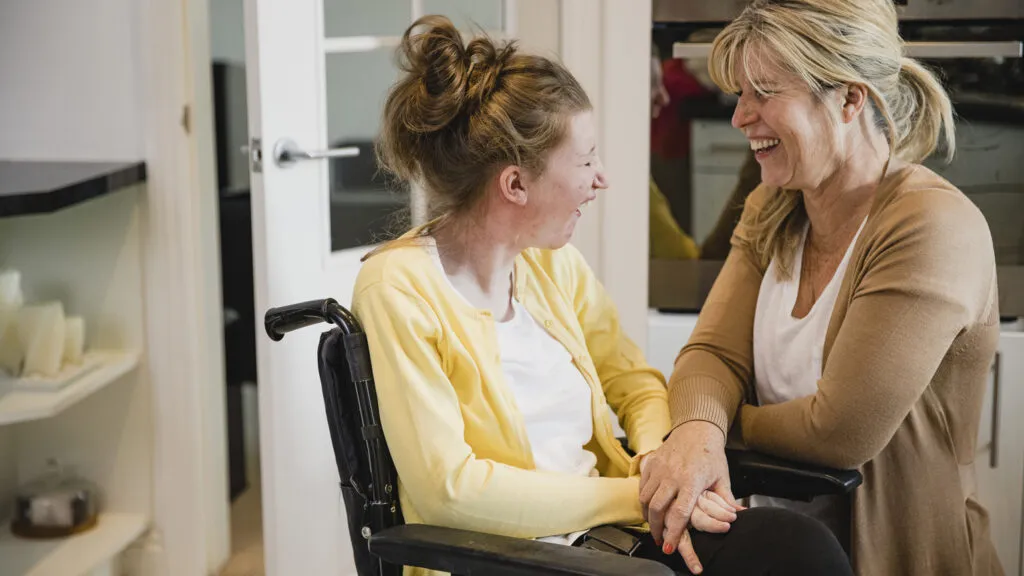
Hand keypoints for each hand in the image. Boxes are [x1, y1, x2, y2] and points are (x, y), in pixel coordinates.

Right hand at [639, 421, 737, 573]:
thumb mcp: (722, 477)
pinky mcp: (651, 464)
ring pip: (646, 499)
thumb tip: (739, 516)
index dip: (673, 533)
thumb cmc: (710, 454)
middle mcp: (672, 476)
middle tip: (659, 541)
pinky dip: (643, 501)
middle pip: (657, 509)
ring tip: (654, 527)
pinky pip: (642, 487)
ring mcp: (659, 469)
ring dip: (648, 517)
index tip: (669, 547)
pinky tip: (649, 510)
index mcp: (691, 481)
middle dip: (656, 529)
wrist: (696, 429)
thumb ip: (726, 499)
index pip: (679, 513)